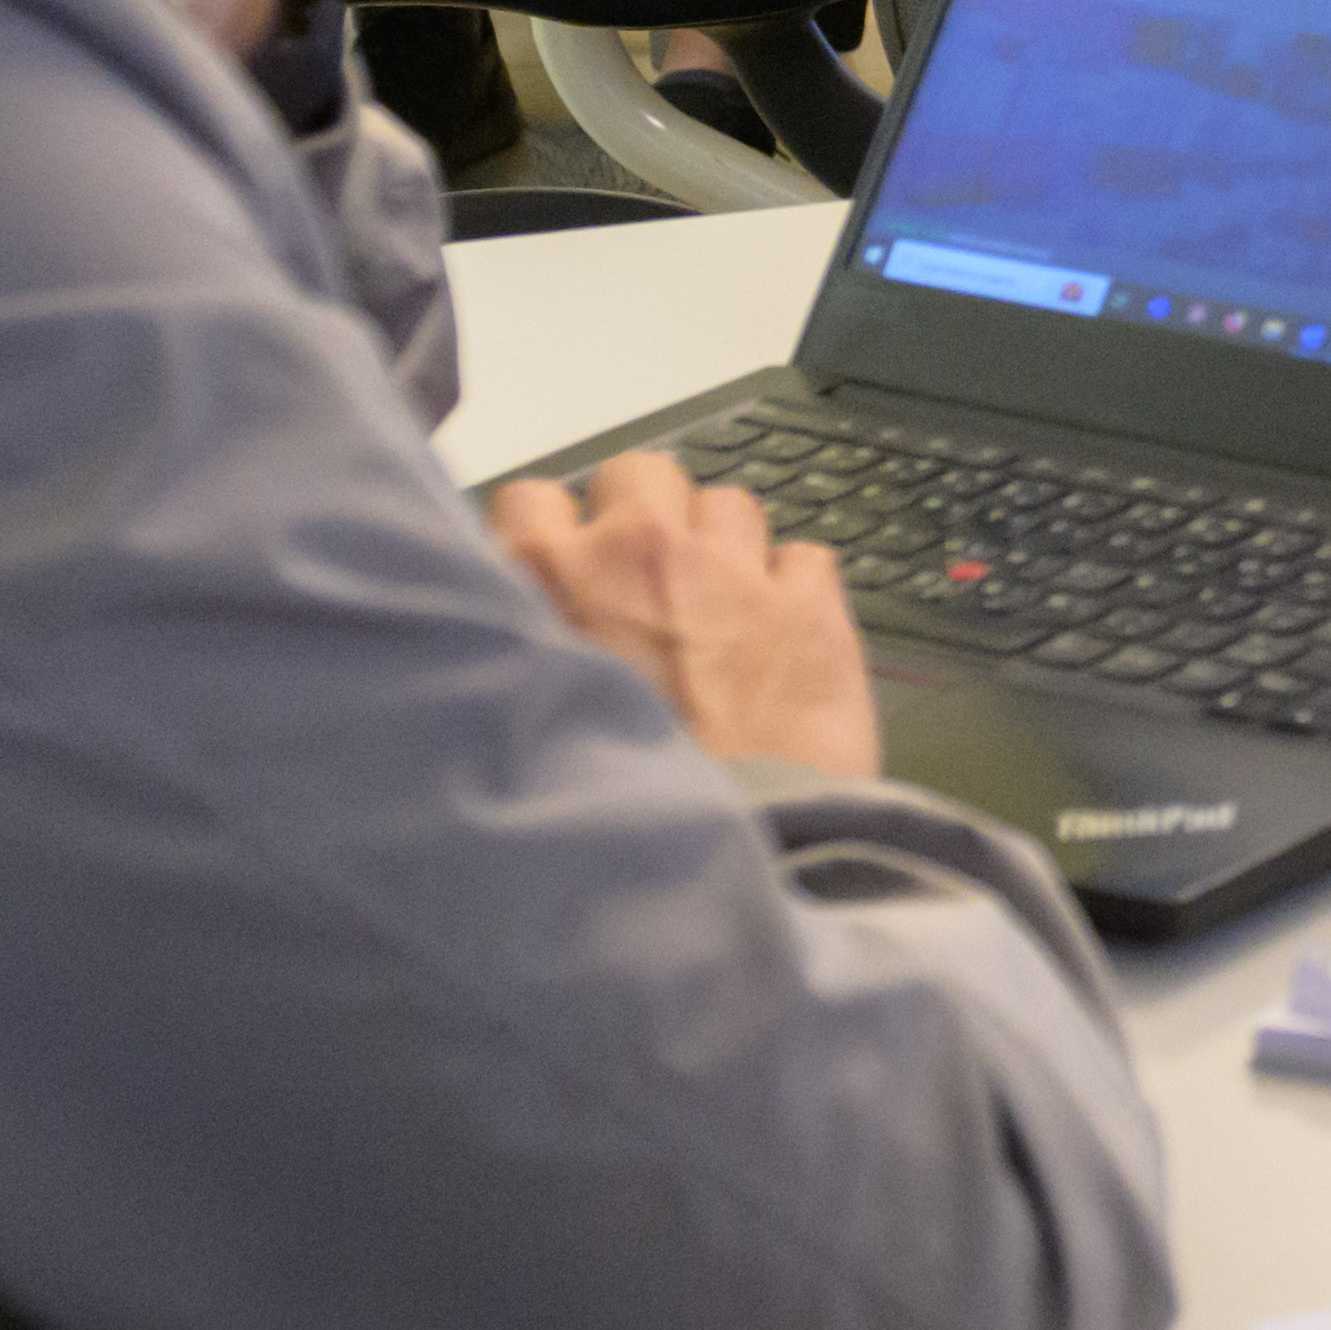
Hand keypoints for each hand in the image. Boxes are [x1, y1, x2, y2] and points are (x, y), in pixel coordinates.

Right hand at [486, 449, 885, 773]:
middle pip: (641, 474)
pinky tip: (782, 642)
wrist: (721, 855)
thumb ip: (522, 648)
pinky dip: (797, 592)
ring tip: (720, 614)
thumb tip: (519, 627)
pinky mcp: (811, 608)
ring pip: (729, 504)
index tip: (568, 566)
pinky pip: (807, 557)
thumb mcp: (519, 720)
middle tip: (650, 580)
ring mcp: (730, 572)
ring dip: (725, 548)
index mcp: (550, 578)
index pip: (532, 498)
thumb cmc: (608, 811)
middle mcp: (639, 555)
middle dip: (647, 517)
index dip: (555, 534)